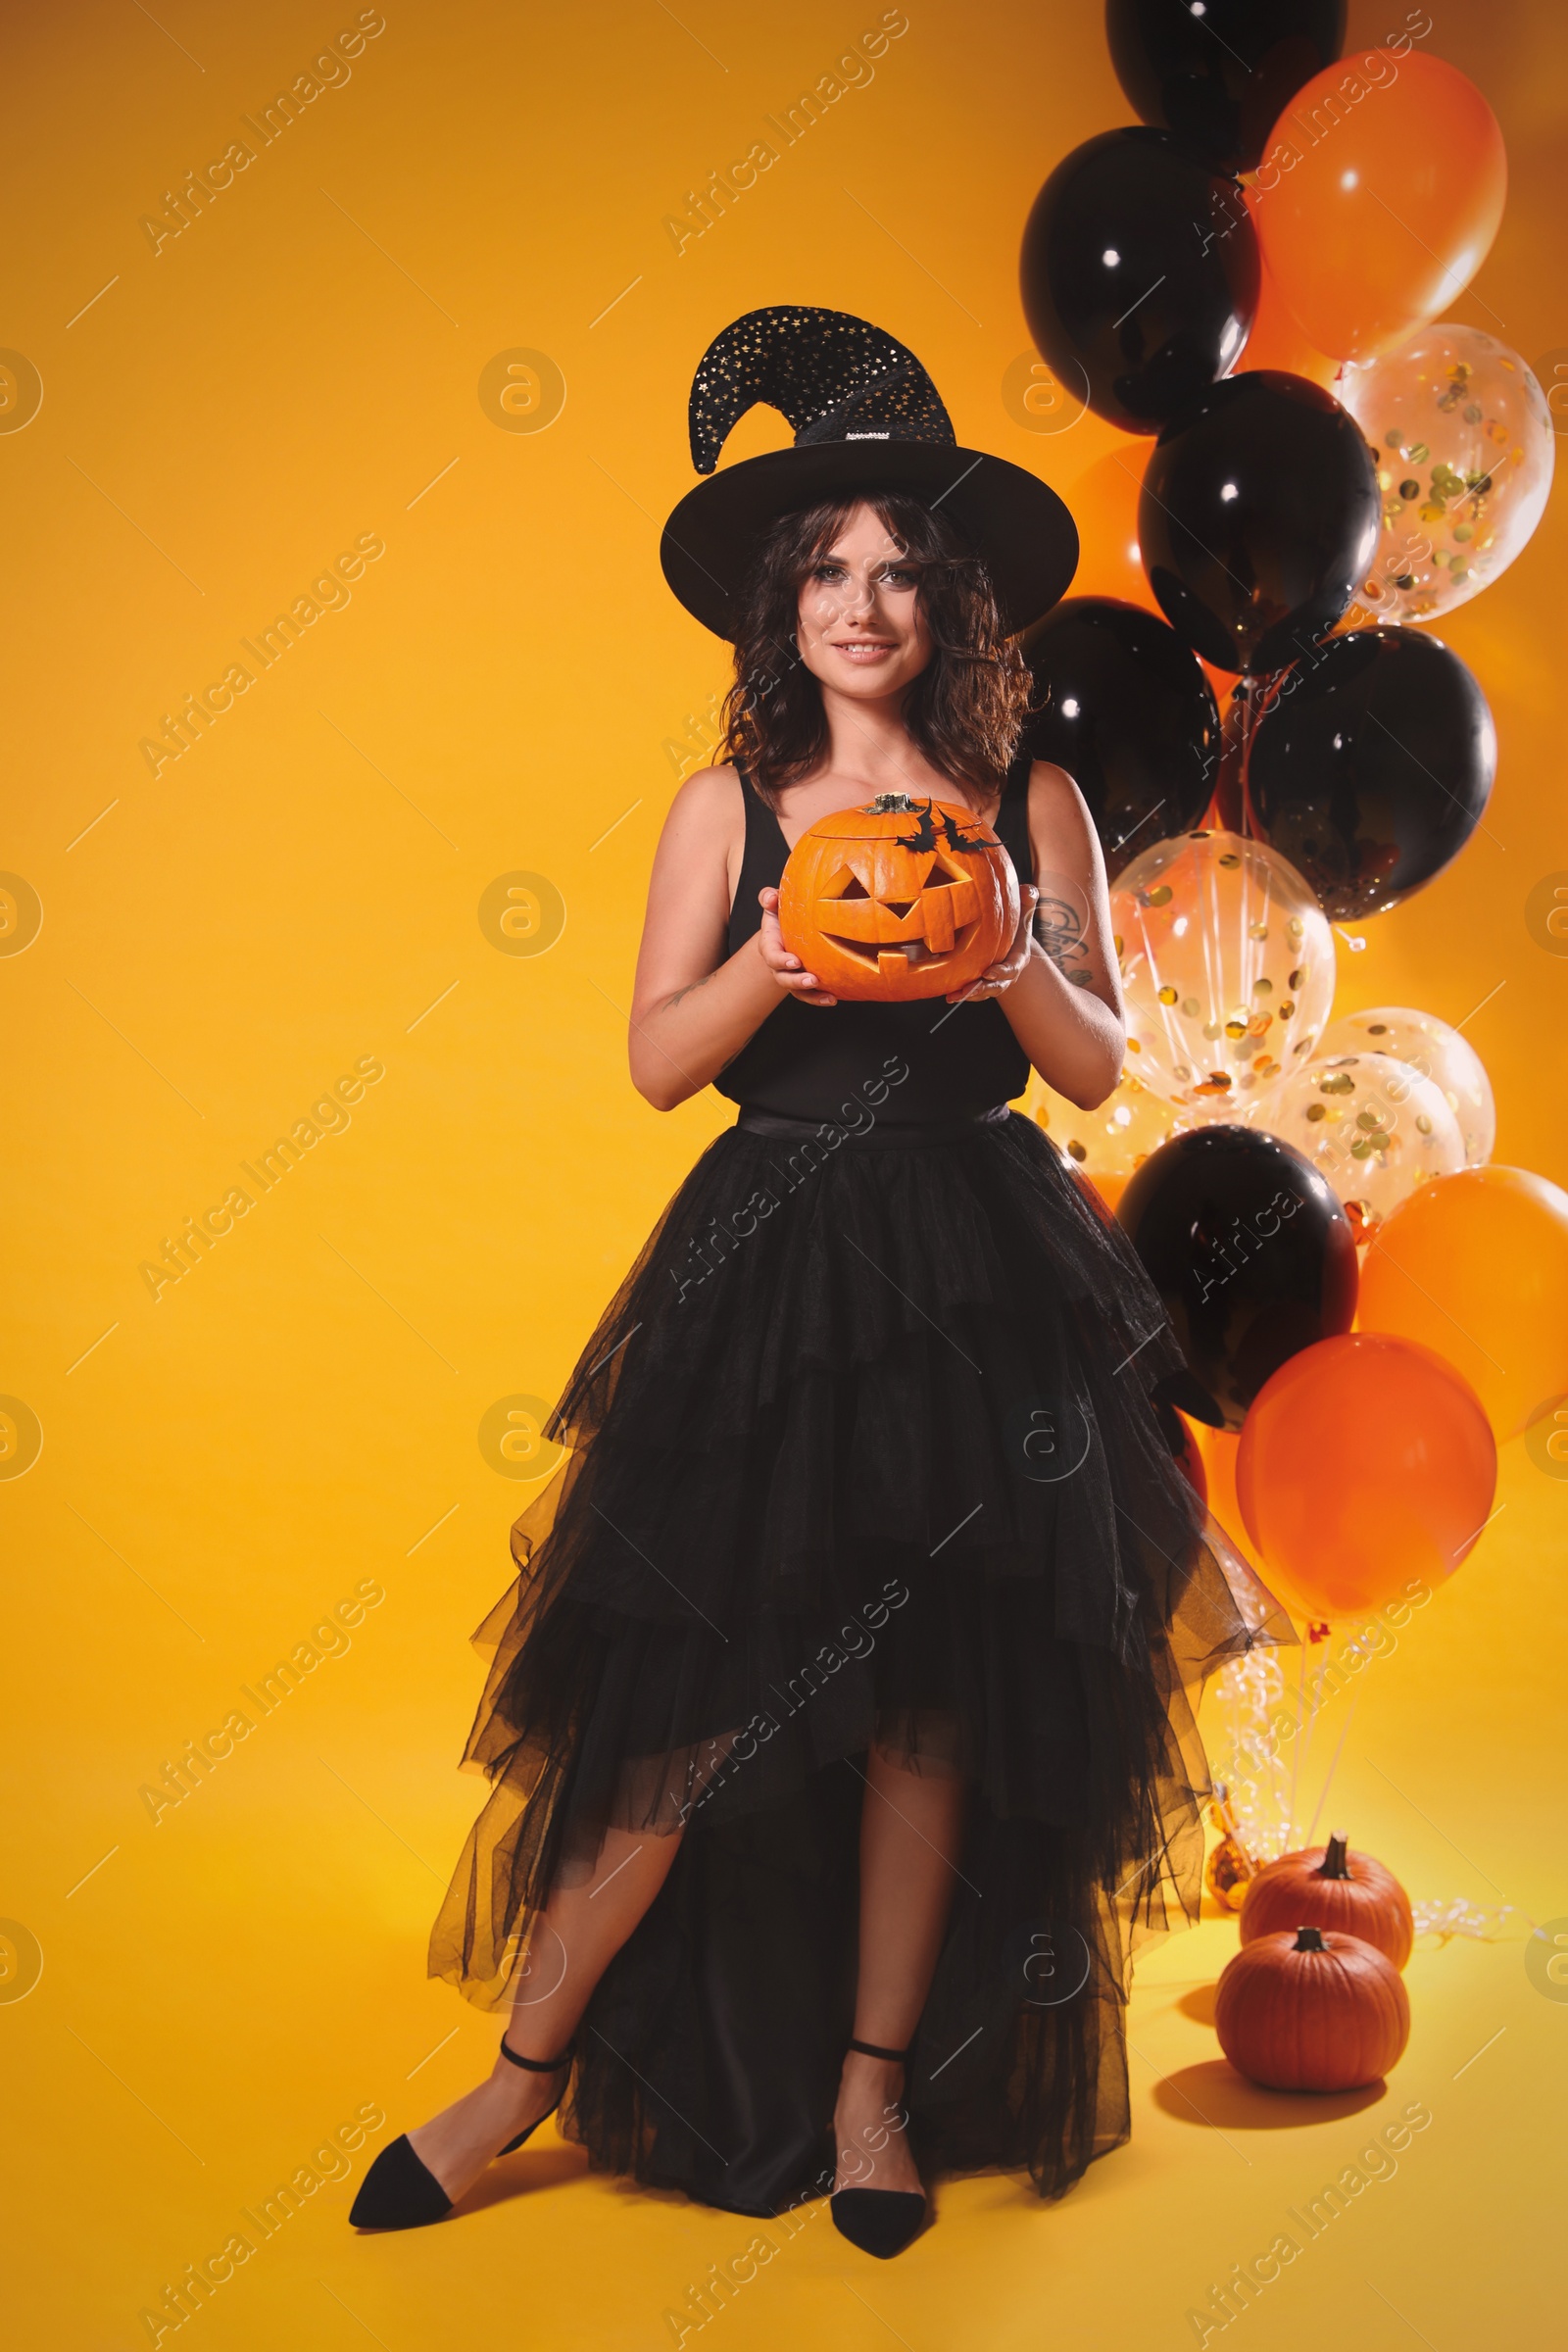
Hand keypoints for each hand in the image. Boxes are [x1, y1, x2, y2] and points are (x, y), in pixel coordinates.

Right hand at [756, 886, 837, 1006]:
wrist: (788, 929)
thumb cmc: (781, 914)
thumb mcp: (774, 904)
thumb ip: (768, 898)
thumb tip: (771, 898)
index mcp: (770, 945)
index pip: (771, 956)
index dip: (781, 961)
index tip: (795, 961)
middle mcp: (778, 965)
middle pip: (783, 978)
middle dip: (797, 981)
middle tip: (812, 980)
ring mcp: (791, 975)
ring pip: (797, 992)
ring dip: (812, 996)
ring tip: (828, 997)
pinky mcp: (804, 983)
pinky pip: (810, 995)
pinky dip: (820, 999)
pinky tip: (834, 998)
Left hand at [944, 885, 1039, 1002]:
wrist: (1008, 936)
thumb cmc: (1016, 920)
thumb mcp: (1023, 908)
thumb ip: (1027, 900)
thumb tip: (1027, 890)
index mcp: (1018, 958)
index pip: (1012, 968)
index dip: (1002, 972)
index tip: (989, 973)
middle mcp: (1007, 973)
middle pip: (997, 986)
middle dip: (983, 989)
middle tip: (969, 989)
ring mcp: (994, 980)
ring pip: (983, 992)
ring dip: (969, 995)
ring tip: (953, 996)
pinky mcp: (981, 981)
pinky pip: (972, 991)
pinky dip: (960, 993)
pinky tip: (946, 994)